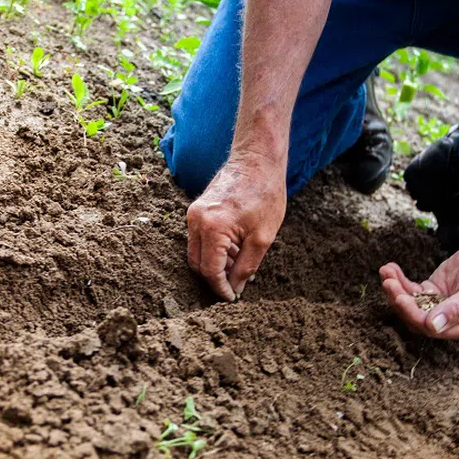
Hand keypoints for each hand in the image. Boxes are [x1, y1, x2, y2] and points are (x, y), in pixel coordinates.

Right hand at [186, 154, 286, 300]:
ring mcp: (193, 214)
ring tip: (240, 265)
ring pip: (196, 252)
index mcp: (212, 228)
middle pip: (197, 264)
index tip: (232, 298)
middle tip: (236, 286)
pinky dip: (213, 250)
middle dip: (215, 279)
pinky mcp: (196, 210)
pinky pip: (199, 239)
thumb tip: (235, 288)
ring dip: (215, 264)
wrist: (257, 160)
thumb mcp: (263, 237)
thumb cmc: (265, 194)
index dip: (220, 288)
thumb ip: (246, 267)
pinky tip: (234, 250)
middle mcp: (196, 221)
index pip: (210, 270)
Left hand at [379, 239, 458, 338]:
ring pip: (410, 304)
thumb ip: (456, 309)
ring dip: (396, 289)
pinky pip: (411, 290)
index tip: (401, 298)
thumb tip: (433, 327)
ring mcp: (437, 306)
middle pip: (416, 318)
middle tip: (389, 283)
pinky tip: (390, 268)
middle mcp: (449, 321)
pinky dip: (399, 280)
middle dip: (400, 301)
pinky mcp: (431, 291)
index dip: (414, 315)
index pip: (432, 329)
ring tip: (386, 272)